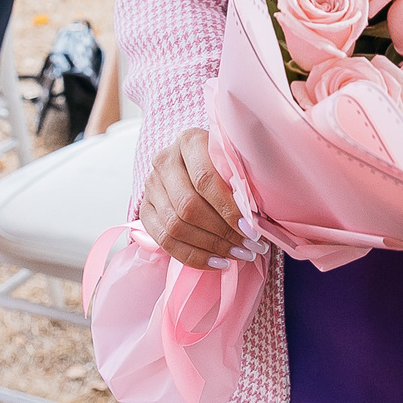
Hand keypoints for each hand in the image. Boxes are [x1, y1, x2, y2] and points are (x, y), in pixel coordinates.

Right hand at [136, 127, 262, 270]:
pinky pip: (164, 241)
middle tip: (249, 248)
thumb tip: (256, 220)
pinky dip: (193, 257)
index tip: (251, 229)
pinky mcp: (145, 209)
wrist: (196, 165)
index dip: (228, 208)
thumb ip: (242, 183)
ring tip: (239, 256)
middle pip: (188, 206)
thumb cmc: (225, 164)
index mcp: (188, 140)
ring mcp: (151, 185)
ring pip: (175, 226)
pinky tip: (218, 262)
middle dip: (222, 232)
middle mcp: (164, 160)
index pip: (205, 179)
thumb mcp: (236, 162)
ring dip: (211, 247)